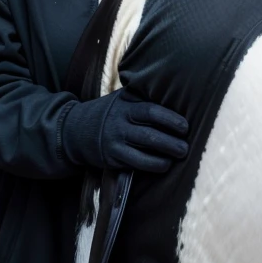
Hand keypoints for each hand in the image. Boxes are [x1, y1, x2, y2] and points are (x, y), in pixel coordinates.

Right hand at [62, 89, 188, 172]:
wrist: (76, 130)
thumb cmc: (110, 113)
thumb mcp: (122, 99)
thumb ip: (143, 98)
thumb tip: (178, 98)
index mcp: (125, 102)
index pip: (151, 109)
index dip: (170, 118)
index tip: (185, 126)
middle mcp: (120, 120)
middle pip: (150, 130)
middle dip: (171, 140)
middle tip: (186, 144)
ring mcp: (115, 138)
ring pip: (144, 147)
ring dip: (166, 152)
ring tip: (181, 153)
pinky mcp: (112, 156)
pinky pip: (136, 162)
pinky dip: (153, 164)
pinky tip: (164, 164)